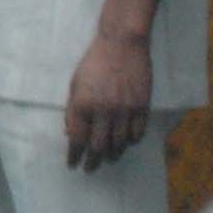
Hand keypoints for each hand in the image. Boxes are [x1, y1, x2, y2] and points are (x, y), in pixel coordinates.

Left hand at [63, 31, 153, 169]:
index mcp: (82, 104)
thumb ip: (73, 109)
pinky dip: (131, 141)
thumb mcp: (75, 83)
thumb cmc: (94, 62)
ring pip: (119, 143)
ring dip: (112, 154)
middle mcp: (103, 111)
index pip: (77, 139)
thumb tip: (70, 133)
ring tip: (108, 158)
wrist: (122, 44)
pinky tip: (127, 142)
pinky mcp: (141, 106)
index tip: (73, 164)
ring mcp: (124, 110)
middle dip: (92, 161)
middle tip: (90, 168)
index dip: (74, 155)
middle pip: (98, 147)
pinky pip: (137, 133)